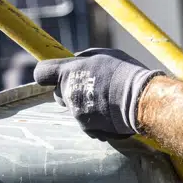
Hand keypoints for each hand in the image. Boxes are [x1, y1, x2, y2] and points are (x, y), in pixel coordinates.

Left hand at [33, 48, 164, 137]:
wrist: (141, 100)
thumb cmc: (125, 73)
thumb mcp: (104, 54)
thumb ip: (83, 58)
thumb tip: (74, 60)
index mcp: (69, 72)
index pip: (41, 73)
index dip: (46, 74)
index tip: (53, 75)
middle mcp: (68, 93)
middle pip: (57, 94)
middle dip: (69, 91)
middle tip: (90, 86)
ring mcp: (77, 113)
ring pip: (73, 109)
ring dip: (84, 105)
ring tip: (106, 99)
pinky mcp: (87, 128)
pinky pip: (86, 122)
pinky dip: (95, 118)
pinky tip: (110, 111)